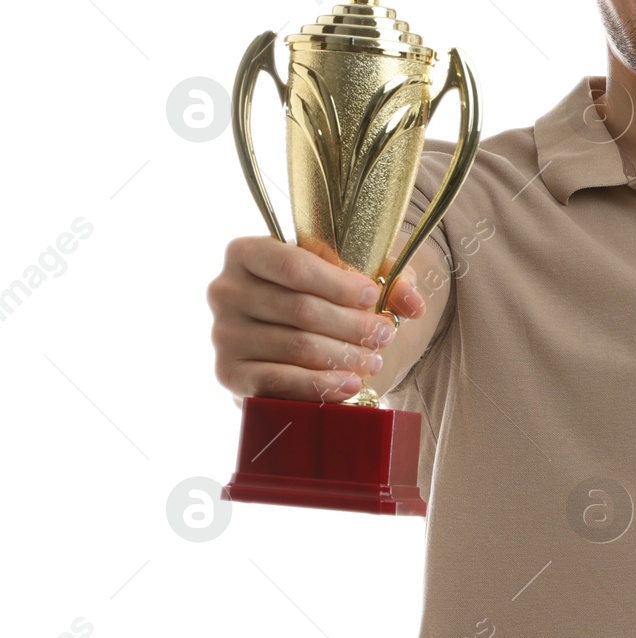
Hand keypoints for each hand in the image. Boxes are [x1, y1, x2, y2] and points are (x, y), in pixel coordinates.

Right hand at [207, 236, 427, 402]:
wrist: (290, 342)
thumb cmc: (322, 298)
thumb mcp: (353, 277)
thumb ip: (388, 280)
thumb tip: (413, 304)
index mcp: (247, 252)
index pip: (294, 266)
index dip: (340, 284)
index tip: (374, 297)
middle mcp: (225, 290)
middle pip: (300, 309)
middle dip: (352, 325)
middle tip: (385, 335)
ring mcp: (222, 334)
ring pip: (295, 346)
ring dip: (343, 356)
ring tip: (375, 360)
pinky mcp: (228, 375)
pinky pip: (279, 381)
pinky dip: (319, 385)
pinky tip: (350, 384)